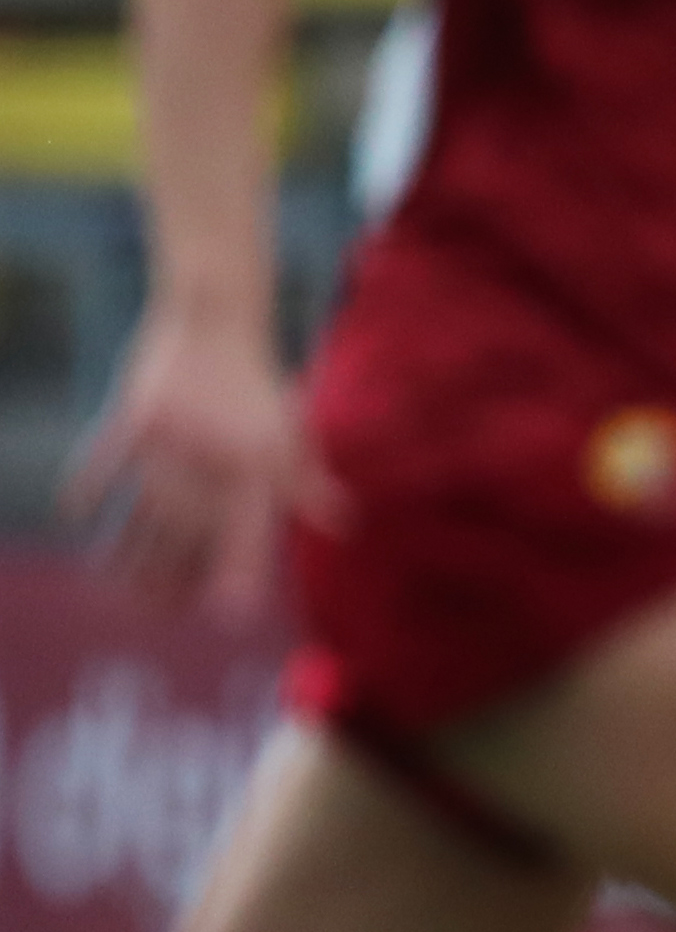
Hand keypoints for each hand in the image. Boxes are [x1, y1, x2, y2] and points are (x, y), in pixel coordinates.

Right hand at [64, 311, 334, 622]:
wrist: (216, 318)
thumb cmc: (260, 382)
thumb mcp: (292, 431)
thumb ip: (311, 483)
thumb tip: (344, 524)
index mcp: (258, 463)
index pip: (249, 530)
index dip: (241, 571)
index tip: (231, 612)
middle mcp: (215, 457)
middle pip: (188, 531)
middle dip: (175, 575)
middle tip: (162, 609)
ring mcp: (171, 439)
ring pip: (146, 510)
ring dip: (132, 551)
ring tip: (121, 586)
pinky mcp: (135, 417)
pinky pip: (107, 461)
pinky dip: (89, 487)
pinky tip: (76, 514)